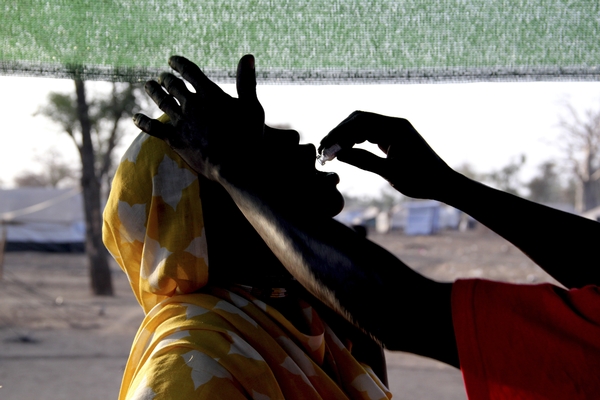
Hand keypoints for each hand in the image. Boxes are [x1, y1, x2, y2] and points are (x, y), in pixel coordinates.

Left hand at [133, 54, 264, 181]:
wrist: (236, 164)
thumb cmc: (249, 136)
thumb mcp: (252, 105)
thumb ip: (247, 81)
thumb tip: (248, 56)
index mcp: (210, 93)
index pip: (190, 72)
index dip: (179, 64)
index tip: (172, 60)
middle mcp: (192, 103)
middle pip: (173, 86)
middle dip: (166, 79)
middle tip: (162, 76)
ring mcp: (181, 121)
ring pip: (162, 102)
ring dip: (154, 92)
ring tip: (148, 85)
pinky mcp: (175, 139)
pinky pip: (153, 128)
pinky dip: (143, 122)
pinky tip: (135, 117)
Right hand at [319, 111, 453, 199]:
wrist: (443, 184)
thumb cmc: (421, 180)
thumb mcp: (389, 173)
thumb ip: (363, 161)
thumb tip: (338, 154)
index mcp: (395, 127)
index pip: (359, 122)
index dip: (339, 133)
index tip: (325, 147)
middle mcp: (394, 124)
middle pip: (359, 120)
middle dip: (340, 133)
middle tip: (323, 149)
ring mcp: (394, 131)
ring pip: (363, 127)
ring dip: (346, 137)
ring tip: (331, 152)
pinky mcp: (394, 139)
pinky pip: (370, 135)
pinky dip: (356, 142)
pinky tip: (346, 152)